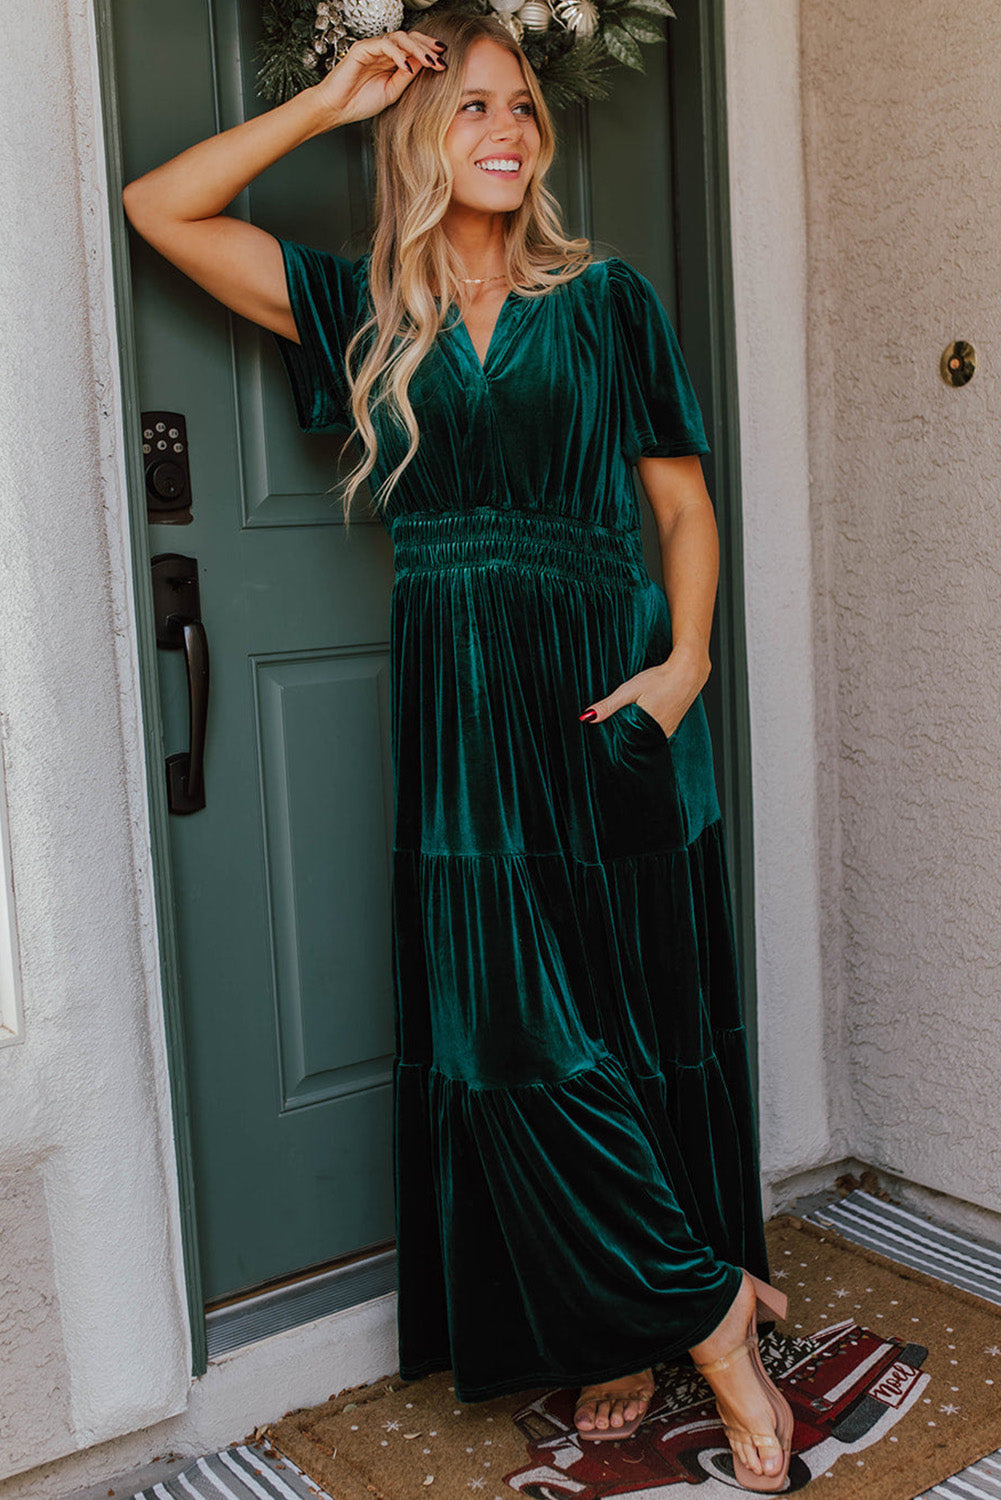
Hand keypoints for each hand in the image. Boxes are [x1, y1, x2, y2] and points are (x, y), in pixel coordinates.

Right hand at [317, 29, 446, 125]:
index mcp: (391, 61)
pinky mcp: (361, 48)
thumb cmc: (360, 102)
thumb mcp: (392, 92)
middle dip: (427, 46)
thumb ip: (407, 77)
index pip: (413, 48)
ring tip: (429, 61)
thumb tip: (424, 64)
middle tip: (441, 57)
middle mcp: (383, 51)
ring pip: (399, 38)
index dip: (429, 52)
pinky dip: (397, 54)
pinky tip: (406, 65)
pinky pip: (383, 44)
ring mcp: (372, 48)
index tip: (443, 62)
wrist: (336, 109)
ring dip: (416, 48)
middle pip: (409, 38)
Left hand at [580, 640, 710, 739]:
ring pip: (644, 737)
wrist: (688, 672)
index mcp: (646, 729)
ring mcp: (667, 732)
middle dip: (624, 734)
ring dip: (635, 730)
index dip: (614, 736)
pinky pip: (654, 733)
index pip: (623, 743)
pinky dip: (646, 727)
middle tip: (619, 720)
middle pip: (634, 740)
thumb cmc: (660, 679)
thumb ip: (608, 706)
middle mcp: (658, 735)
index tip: (608, 730)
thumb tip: (587, 717)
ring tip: (632, 715)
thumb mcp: (629, 690)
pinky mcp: (672, 727)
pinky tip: (643, 715)